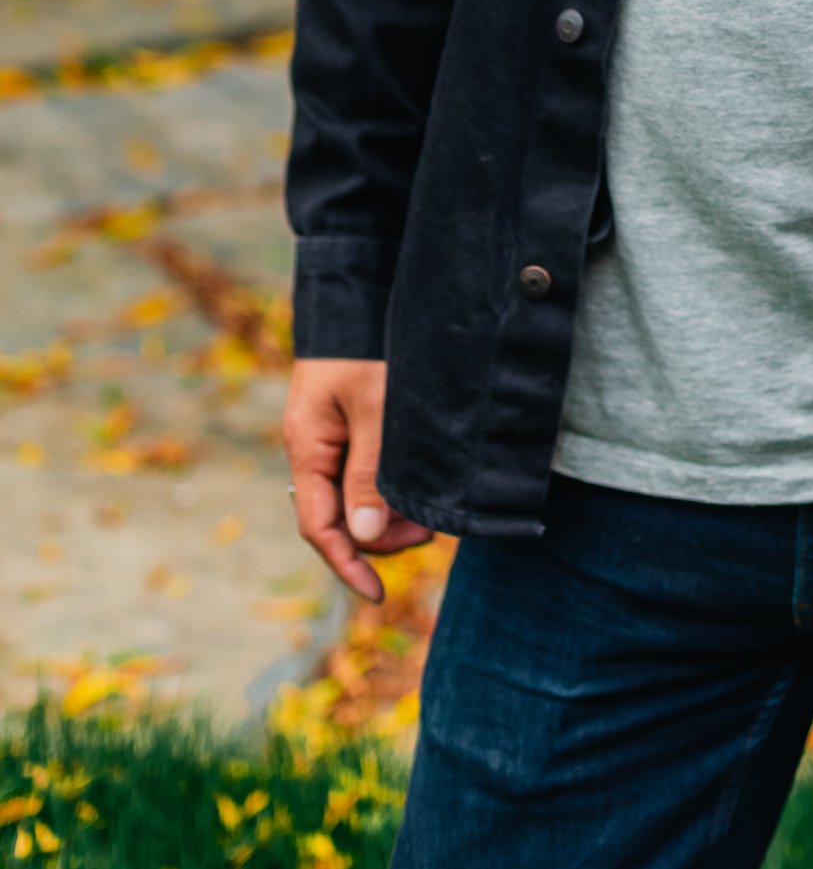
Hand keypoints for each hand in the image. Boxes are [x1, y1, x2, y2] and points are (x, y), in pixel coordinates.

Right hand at [282, 357, 431, 602]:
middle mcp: (314, 448)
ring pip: (354, 497)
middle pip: (339, 518)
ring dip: (388, 512)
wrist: (359, 291)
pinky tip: (418, 484)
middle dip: (380, 536)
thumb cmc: (367, 345)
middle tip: (429, 533)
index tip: (377, 594)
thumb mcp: (375, 407)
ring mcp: (329, 437)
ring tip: (430, 511)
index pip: (320, 527)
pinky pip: (363, 472)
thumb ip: (370, 470)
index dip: (348, 564)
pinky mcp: (349, 425)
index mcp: (308, 447)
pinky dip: (389, 486)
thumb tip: (364, 534)